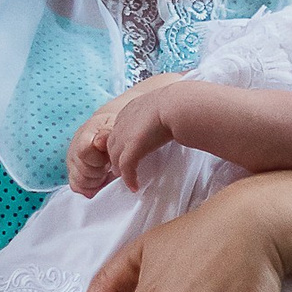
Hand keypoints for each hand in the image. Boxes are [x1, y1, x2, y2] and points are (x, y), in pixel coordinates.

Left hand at [66, 80, 180, 197]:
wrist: (177, 106)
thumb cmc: (179, 104)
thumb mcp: (165, 104)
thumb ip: (163, 112)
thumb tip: (177, 116)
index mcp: (131, 109)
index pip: (119, 128)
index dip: (122, 142)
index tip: (127, 150)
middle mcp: (123, 122)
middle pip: (112, 144)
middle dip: (115, 157)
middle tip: (122, 169)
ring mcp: (125, 136)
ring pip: (115, 157)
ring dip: (120, 170)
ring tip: (127, 179)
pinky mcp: (132, 149)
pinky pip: (125, 168)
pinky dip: (129, 179)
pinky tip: (135, 187)